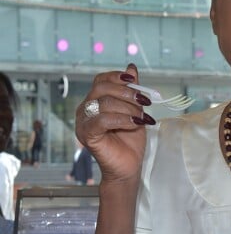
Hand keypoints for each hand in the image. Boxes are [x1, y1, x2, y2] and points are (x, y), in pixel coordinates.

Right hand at [75, 63, 155, 183]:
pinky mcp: (87, 135)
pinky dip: (122, 120)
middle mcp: (85, 109)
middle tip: (145, 103)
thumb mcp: (134, 110)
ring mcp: (83, 122)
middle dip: (127, 93)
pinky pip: (102, 120)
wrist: (128, 166)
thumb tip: (131, 67)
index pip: (101, 80)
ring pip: (105, 103)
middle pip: (102, 88)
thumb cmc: (130, 141)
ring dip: (129, 108)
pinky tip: (134, 124)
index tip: (136, 83)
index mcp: (94, 101)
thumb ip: (131, 90)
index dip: (117, 77)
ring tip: (142, 118)